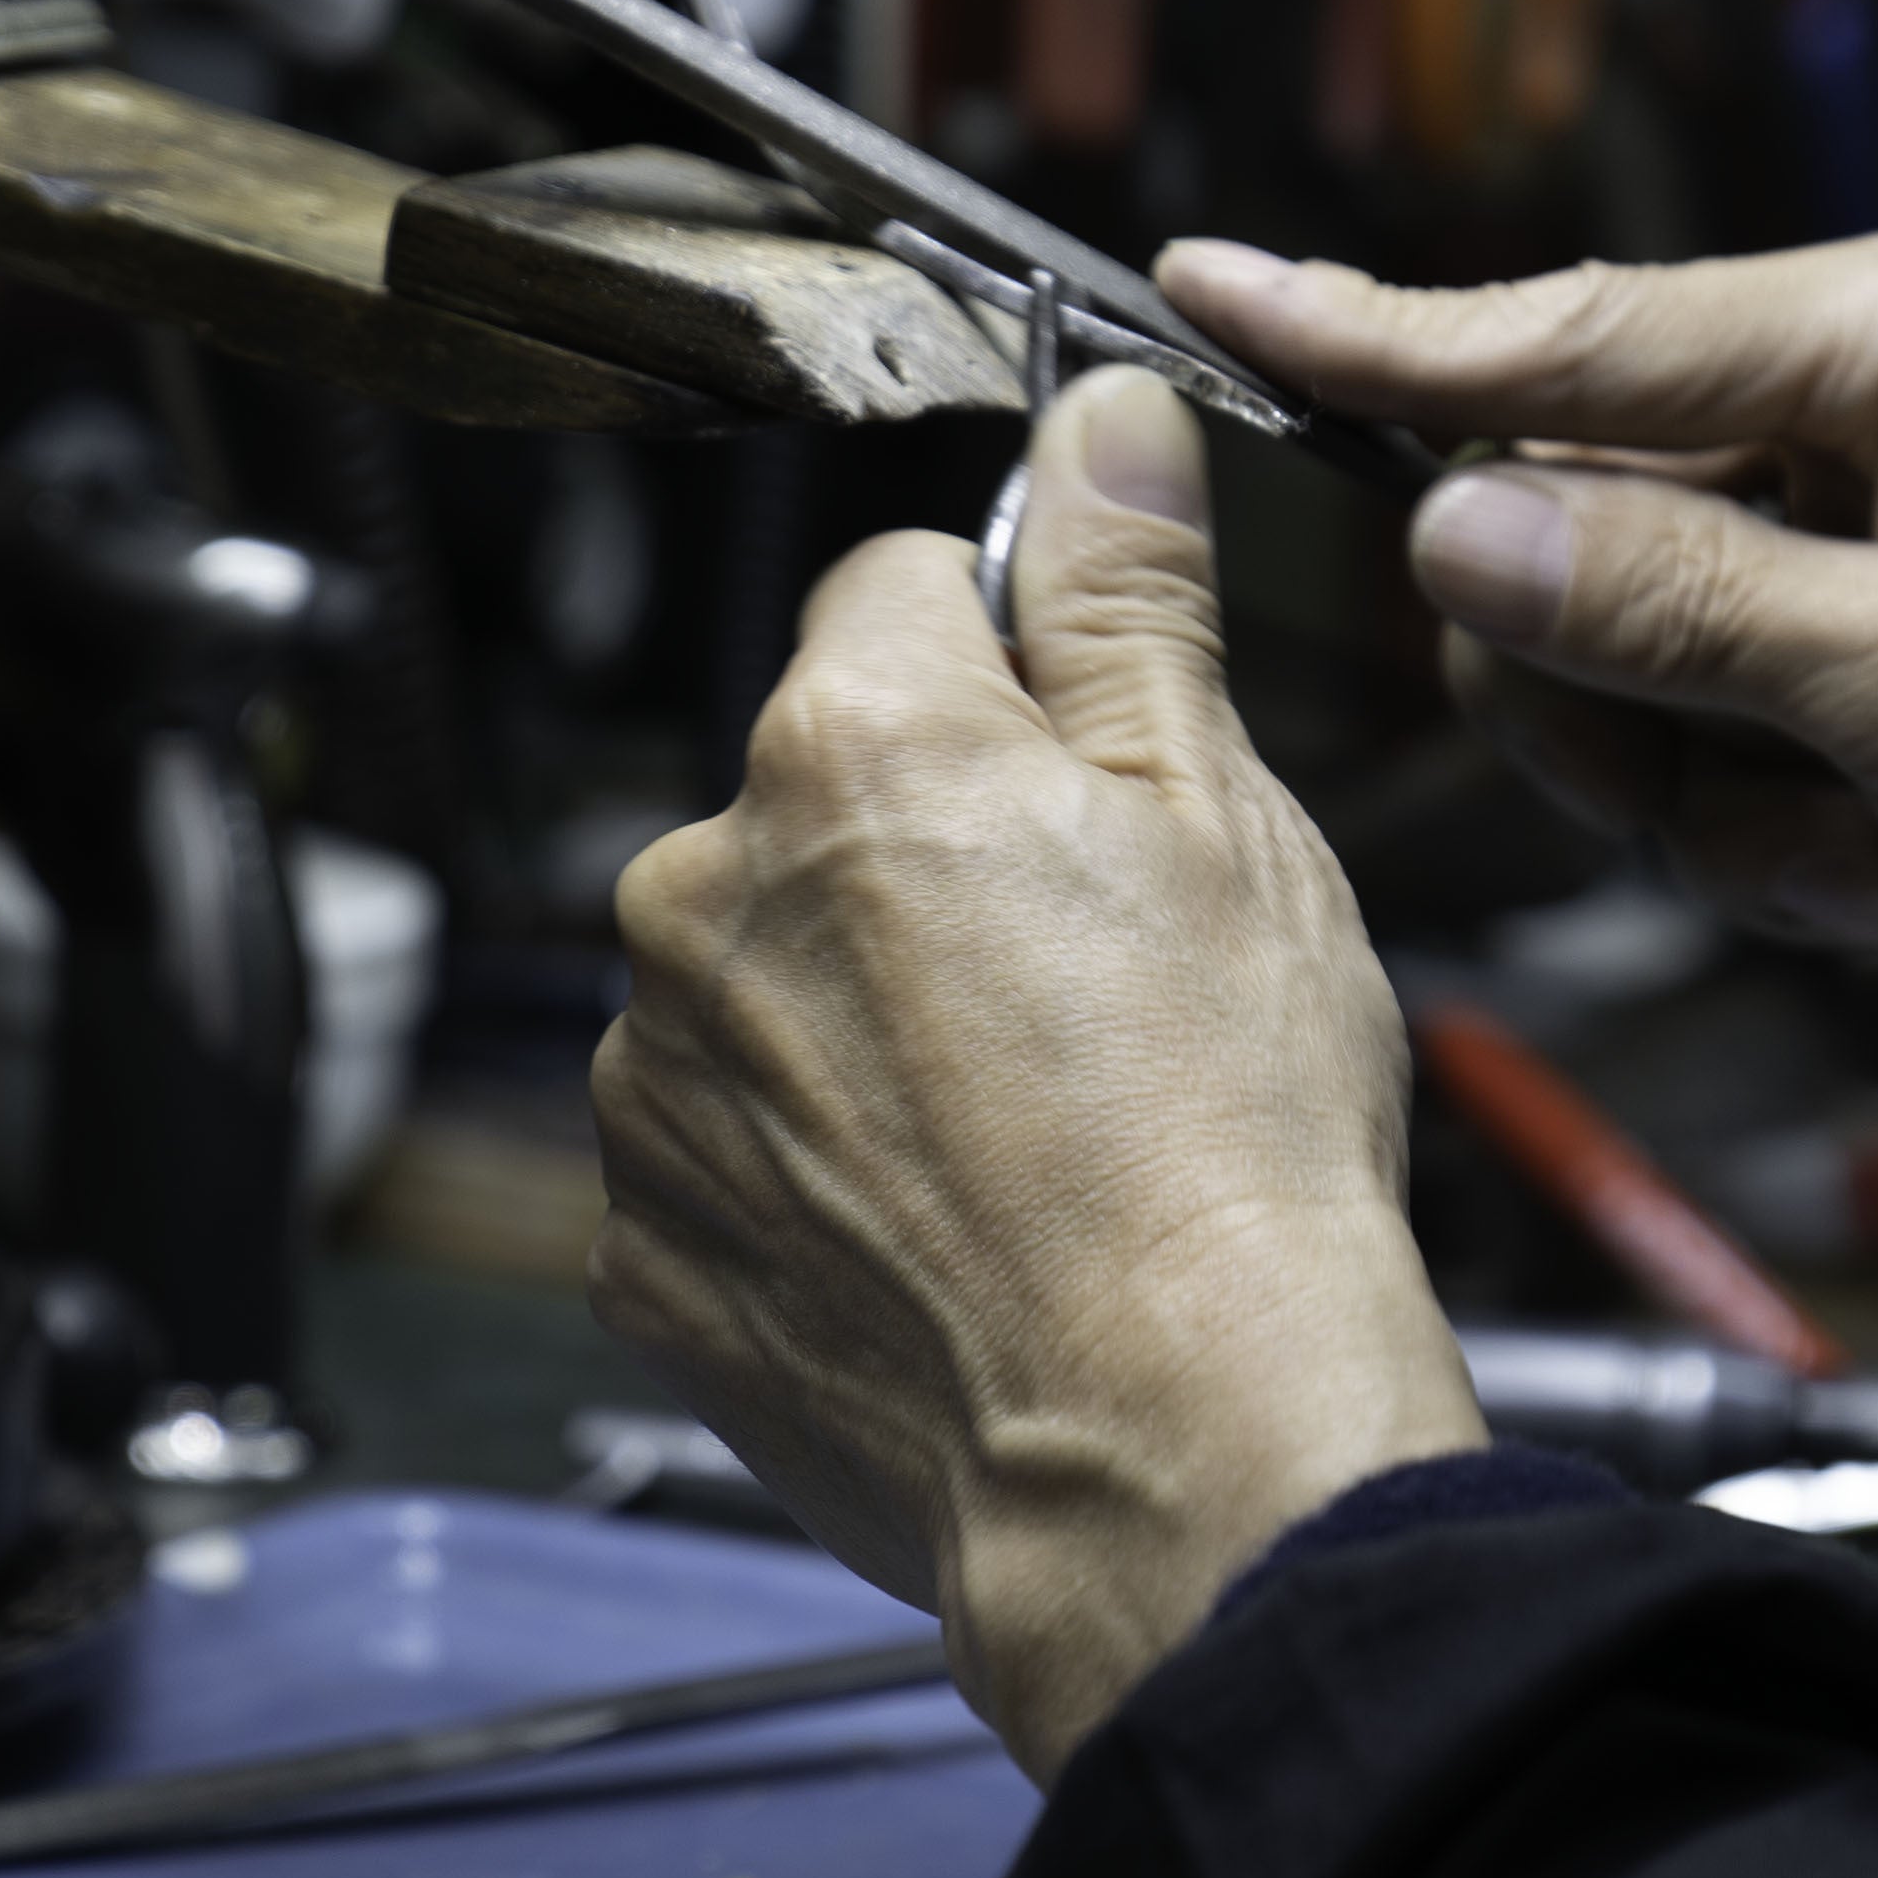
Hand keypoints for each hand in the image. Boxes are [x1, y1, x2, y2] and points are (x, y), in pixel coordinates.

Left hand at [590, 372, 1485, 1772]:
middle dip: (935, 852)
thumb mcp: (1228, 816)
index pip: (902, 592)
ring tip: (1036, 1128)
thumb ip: (1127, 598)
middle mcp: (704, 891)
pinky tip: (956, 1226)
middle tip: (1099, 977)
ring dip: (870, 1018)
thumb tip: (1100, 427)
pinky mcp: (649, 1243)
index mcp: (853, 745)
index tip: (1097, 760)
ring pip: (769, 975)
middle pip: (822, 794)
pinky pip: (732, 1150)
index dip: (1020, 668)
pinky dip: (822, 1174)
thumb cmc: (1222, 1153)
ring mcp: (659, 1080)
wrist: (1168, 1450)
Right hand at [1162, 221, 1877, 1113]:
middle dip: (1619, 707)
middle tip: (1734, 816)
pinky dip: (1798, 835)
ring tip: (1874, 870)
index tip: (1204, 288)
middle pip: (1578, 527)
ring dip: (1723, 803)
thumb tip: (1463, 529)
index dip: (1374, 334)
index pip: (1571, 326)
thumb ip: (1679, 605)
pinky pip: (1743, 736)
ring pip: (1646, 660)